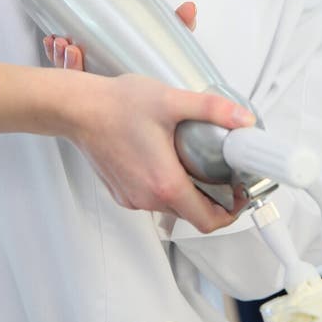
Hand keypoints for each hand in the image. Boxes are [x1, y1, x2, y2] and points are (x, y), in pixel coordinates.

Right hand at [45, 0, 253, 230]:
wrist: (78, 109)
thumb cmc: (118, 106)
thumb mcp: (172, 101)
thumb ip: (212, 110)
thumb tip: (244, 120)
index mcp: (164, 183)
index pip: (208, 220)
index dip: (231, 211)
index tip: (239, 192)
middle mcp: (147, 198)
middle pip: (192, 213)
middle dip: (214, 197)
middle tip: (224, 169)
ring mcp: (132, 198)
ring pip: (172, 205)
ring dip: (190, 189)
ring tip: (197, 158)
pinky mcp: (122, 191)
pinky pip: (153, 197)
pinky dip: (167, 184)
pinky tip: (169, 157)